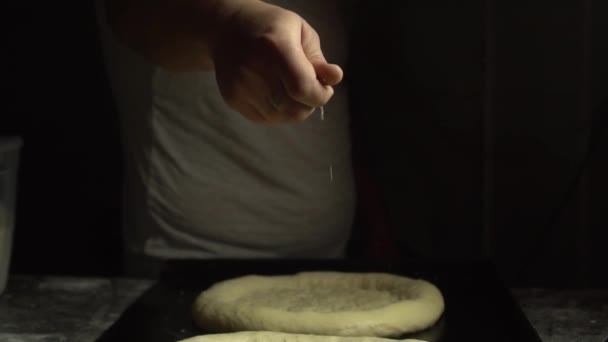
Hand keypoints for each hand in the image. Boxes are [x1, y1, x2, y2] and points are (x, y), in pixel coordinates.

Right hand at [211, 0, 342, 122]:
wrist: (226, 28)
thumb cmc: (271, 28)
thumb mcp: (300, 32)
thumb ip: (318, 60)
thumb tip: (334, 78)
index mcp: (275, 47)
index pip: (303, 88)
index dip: (321, 95)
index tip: (325, 88)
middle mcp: (254, 70)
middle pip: (294, 108)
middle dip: (310, 104)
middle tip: (308, 88)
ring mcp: (241, 88)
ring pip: (282, 117)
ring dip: (295, 109)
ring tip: (292, 89)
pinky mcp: (233, 99)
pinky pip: (266, 118)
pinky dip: (279, 111)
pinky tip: (276, 92)